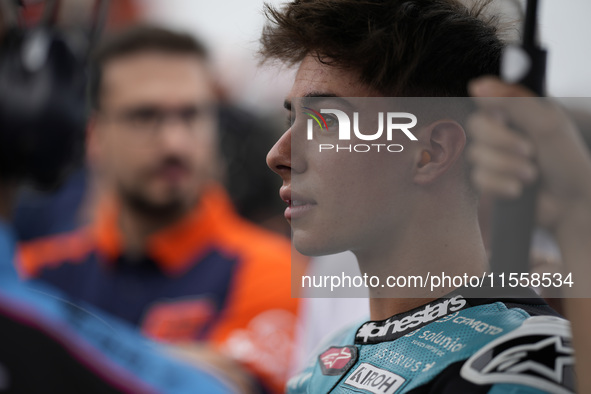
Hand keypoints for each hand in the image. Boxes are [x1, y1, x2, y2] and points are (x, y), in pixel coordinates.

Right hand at [467, 77, 590, 235]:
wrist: (572, 204)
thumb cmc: (567, 161)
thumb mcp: (546, 123)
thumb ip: (512, 101)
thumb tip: (478, 85)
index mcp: (516, 114)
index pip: (485, 102)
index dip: (491, 113)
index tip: (505, 120)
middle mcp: (501, 133)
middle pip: (475, 127)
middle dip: (501, 142)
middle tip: (529, 151)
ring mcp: (493, 158)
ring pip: (476, 155)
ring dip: (506, 167)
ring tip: (531, 175)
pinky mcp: (489, 182)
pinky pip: (479, 179)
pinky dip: (500, 185)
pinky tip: (519, 191)